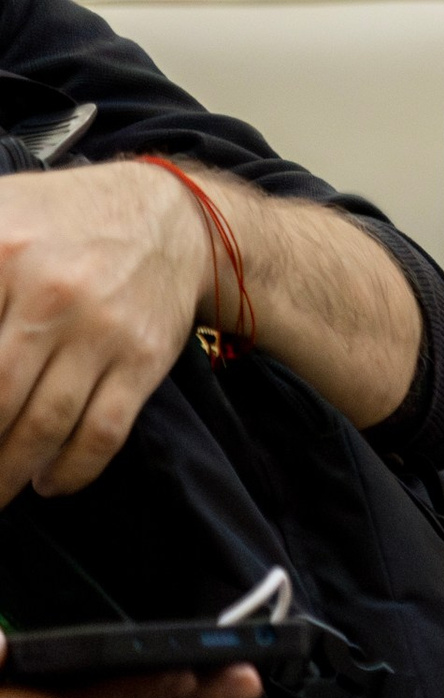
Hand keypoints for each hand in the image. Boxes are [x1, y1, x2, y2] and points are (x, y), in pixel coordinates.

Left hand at [0, 163, 209, 502]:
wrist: (172, 216)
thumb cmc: (60, 224)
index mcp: (0, 253)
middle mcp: (52, 293)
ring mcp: (103, 329)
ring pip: (43, 425)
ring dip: (9, 471)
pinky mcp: (144, 357)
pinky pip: (103, 431)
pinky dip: (73, 469)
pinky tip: (50, 481)